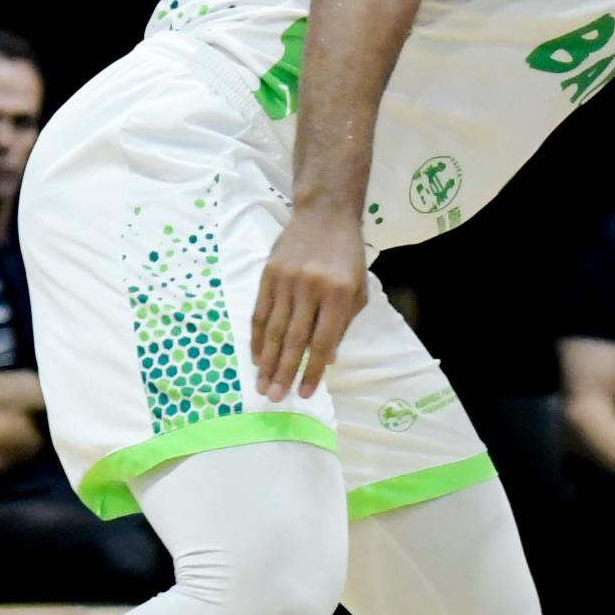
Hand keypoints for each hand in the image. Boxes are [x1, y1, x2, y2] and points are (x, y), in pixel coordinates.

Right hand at [251, 209, 368, 399]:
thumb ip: (342, 325)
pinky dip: (258, 337)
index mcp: (339, 295)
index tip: (304, 394)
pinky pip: (260, 312)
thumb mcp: (358, 290)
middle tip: (274, 398)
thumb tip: (325, 360)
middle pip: (295, 339)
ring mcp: (287, 281)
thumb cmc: (347, 257)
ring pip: (274, 329)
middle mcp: (311, 289)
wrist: (324, 216)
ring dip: (267, 361)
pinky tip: (256, 357)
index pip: (323, 341)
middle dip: (284, 372)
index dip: (312, 370)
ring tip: (262, 385)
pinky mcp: (268, 275)